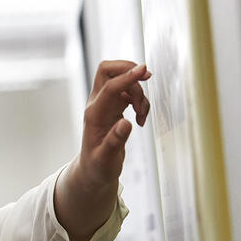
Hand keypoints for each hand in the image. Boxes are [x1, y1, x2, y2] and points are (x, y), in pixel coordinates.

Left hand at [55, 60, 150, 240]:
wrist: (93, 170)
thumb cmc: (98, 166)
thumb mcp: (106, 160)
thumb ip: (115, 142)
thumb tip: (126, 123)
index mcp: (94, 114)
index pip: (110, 87)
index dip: (127, 77)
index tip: (145, 71)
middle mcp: (97, 105)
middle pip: (108, 70)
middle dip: (129, 70)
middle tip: (147, 79)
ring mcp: (104, 104)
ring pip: (121, 80)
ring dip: (139, 92)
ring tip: (142, 115)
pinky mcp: (113, 107)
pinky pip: (128, 92)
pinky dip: (139, 99)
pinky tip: (141, 117)